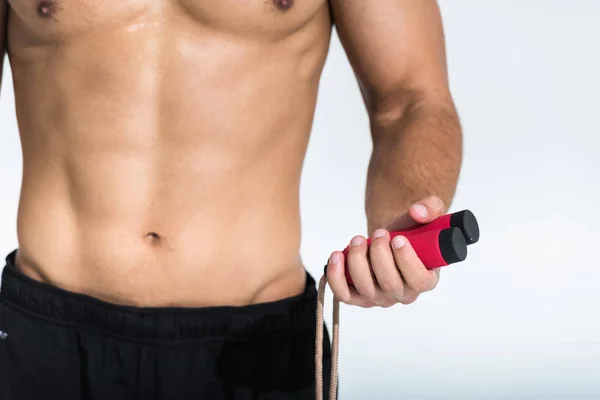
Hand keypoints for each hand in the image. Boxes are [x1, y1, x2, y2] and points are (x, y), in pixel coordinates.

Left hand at [326, 196, 445, 307]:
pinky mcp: (359, 297)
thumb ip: (430, 208)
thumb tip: (417, 211)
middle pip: (389, 284)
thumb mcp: (426, 215)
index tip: (398, 239)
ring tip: (358, 240)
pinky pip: (344, 294)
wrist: (388, 238)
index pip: (420, 280)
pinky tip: (337, 256)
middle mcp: (404, 294)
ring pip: (365, 288)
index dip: (407, 261)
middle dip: (379, 254)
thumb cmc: (410, 232)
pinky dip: (336, 276)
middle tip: (378, 233)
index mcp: (426, 279)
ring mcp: (380, 298)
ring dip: (358, 261)